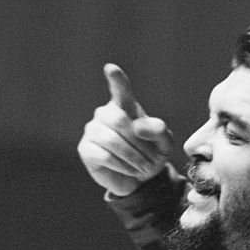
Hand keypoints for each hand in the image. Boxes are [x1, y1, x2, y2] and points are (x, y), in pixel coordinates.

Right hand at [77, 63, 173, 196]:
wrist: (140, 180)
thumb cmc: (152, 155)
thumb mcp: (164, 144)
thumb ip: (158, 131)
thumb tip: (138, 126)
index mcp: (125, 106)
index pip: (120, 89)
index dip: (116, 80)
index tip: (111, 69)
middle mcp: (105, 114)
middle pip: (119, 120)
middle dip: (139, 143)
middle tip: (152, 162)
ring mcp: (92, 130)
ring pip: (111, 140)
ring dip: (133, 157)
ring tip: (143, 168)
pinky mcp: (85, 148)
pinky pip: (103, 155)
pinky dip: (121, 165)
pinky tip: (129, 170)